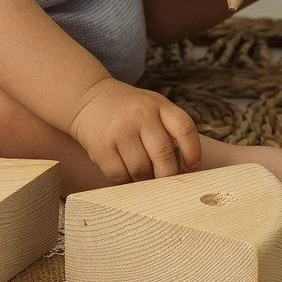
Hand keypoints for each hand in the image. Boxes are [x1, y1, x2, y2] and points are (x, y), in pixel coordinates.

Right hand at [69, 78, 202, 183]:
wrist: (89, 98)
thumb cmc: (129, 110)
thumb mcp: (153, 107)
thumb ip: (170, 131)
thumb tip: (184, 172)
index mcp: (158, 105)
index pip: (184, 128)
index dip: (192, 152)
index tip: (191, 166)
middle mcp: (140, 115)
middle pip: (163, 155)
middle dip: (168, 176)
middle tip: (167, 183)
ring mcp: (119, 130)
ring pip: (141, 170)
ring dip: (145, 181)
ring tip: (144, 177)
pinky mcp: (101, 146)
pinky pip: (119, 176)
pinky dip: (126, 182)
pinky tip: (126, 175)